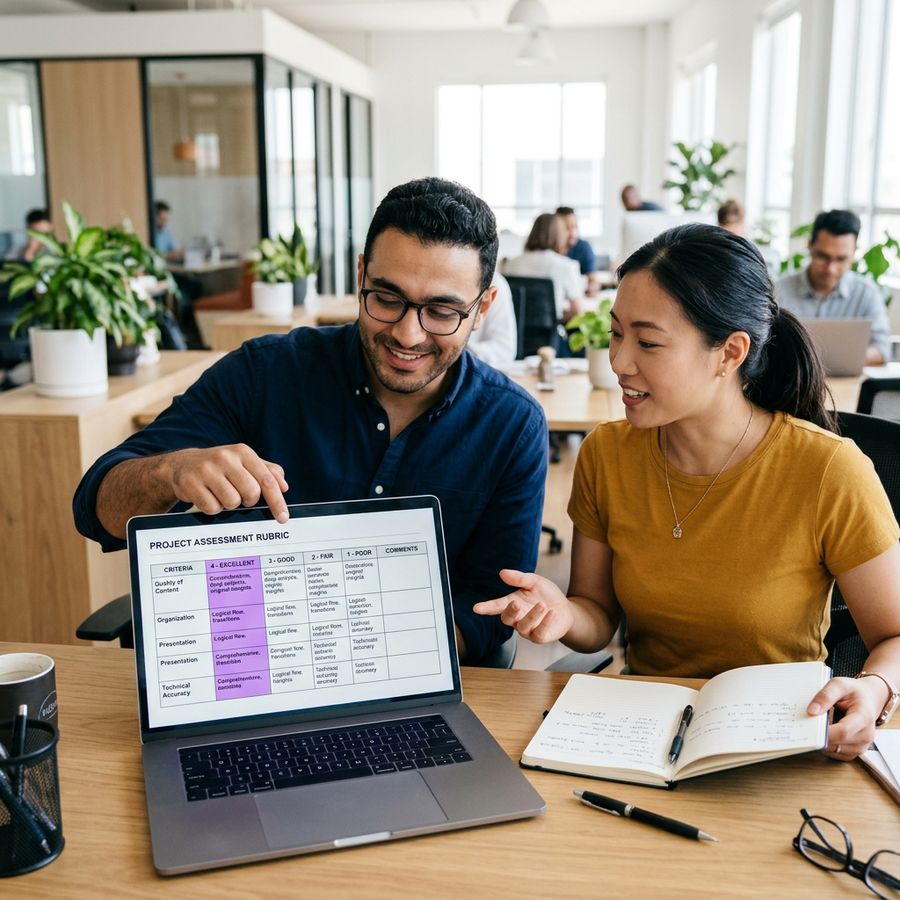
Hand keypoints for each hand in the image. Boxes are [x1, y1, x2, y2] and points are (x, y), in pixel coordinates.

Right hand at [165, 444, 289, 522]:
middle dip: (248, 500)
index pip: (266, 480)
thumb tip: (283, 486)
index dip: (277, 501)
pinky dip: (213, 508)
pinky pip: (212, 508)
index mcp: (243, 452)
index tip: (282, 518)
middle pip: (251, 493)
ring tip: (220, 493)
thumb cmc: (220, 466)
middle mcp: (225, 457)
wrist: (182, 465)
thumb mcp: (244, 462)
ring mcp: (206, 470)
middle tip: (239, 496)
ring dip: (229, 504)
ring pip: (232, 503)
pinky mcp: (190, 483)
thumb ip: (267, 471)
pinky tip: (207, 496)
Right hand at [473, 569, 573, 643]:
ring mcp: (527, 630)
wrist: (565, 609)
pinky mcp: (540, 637)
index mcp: (513, 603)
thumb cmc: (546, 595)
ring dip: (532, 615)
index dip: (487, 607)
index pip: (497, 606)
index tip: (476, 608)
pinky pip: (538, 634)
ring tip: (543, 604)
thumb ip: (519, 578)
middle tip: (516, 603)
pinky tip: (552, 612)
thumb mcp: (534, 582)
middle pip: (506, 619)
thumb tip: (502, 573)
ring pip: (523, 626)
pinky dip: (545, 622)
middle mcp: (517, 618)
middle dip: (510, 612)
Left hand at [807, 676, 886, 760]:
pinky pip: (835, 753)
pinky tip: (821, 734)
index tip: (808, 726)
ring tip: (814, 727)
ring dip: (821, 741)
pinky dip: (825, 745)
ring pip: (834, 750)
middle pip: (837, 743)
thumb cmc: (853, 692)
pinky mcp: (854, 751)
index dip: (825, 731)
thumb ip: (825, 696)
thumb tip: (811, 711)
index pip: (843, 731)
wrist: (867, 700)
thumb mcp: (839, 684)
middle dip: (818, 736)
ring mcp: (861, 746)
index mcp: (864, 717)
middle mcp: (866, 735)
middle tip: (804, 726)